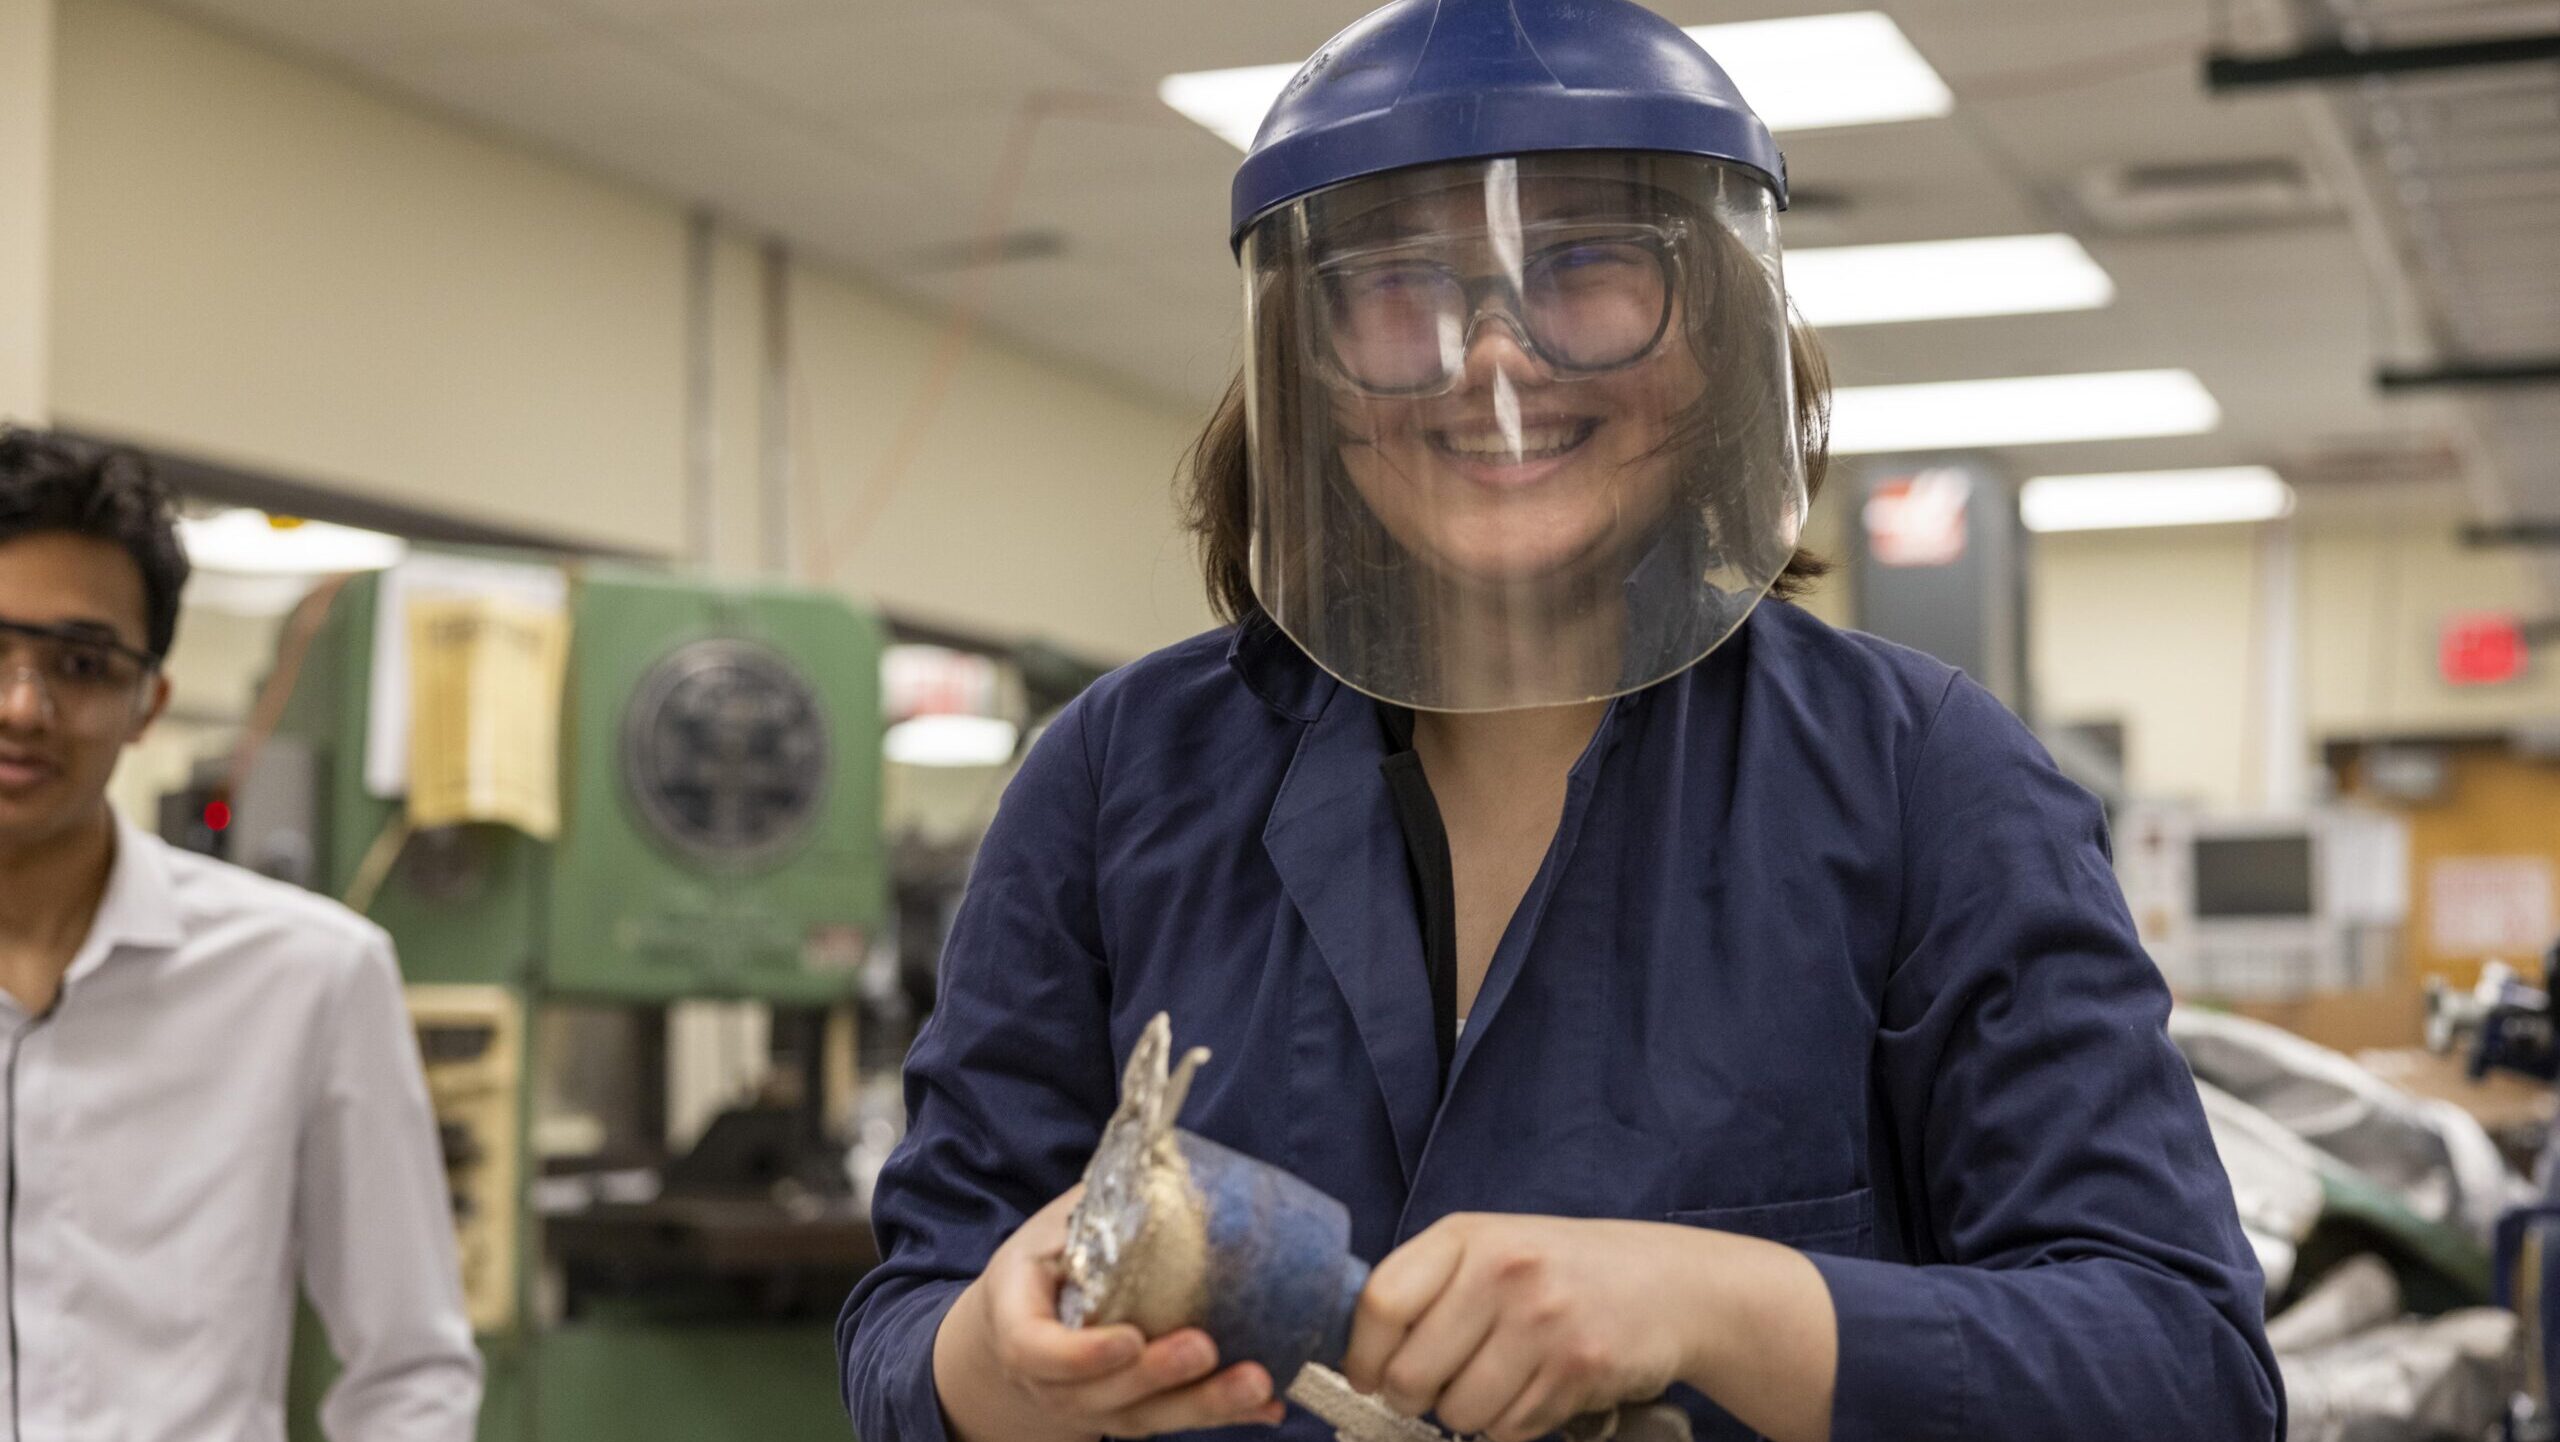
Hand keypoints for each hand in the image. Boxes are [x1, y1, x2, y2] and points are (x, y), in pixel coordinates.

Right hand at [934, 1186, 1288, 1441]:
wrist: (1022, 1320)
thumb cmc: (1045, 1261)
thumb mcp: (1054, 1226)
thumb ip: (1099, 1208)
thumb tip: (1161, 1154)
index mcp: (1016, 1320)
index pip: (1033, 1350)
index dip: (1080, 1355)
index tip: (1132, 1338)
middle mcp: (1048, 1378)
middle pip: (1098, 1395)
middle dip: (1157, 1377)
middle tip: (1205, 1348)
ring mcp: (1091, 1405)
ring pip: (1144, 1417)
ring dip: (1204, 1405)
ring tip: (1256, 1384)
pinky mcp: (1132, 1414)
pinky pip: (1177, 1421)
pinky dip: (1227, 1416)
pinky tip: (1270, 1406)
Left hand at [1339, 1214, 1699, 1441]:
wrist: (1668, 1284)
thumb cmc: (1560, 1270)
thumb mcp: (1491, 1250)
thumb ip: (1428, 1288)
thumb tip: (1359, 1353)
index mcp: (1467, 1236)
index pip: (1380, 1303)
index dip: (1363, 1355)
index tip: (1367, 1376)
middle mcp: (1504, 1272)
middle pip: (1411, 1374)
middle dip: (1413, 1397)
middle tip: (1435, 1387)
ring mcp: (1544, 1321)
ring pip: (1459, 1412)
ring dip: (1469, 1413)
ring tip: (1498, 1380)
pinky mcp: (1579, 1369)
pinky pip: (1510, 1429)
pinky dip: (1513, 1423)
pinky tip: (1537, 1387)